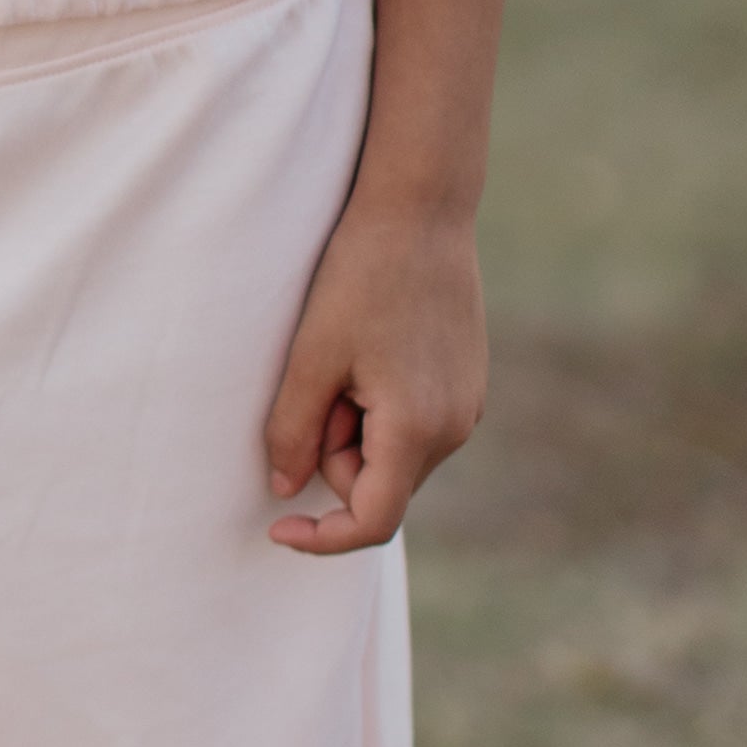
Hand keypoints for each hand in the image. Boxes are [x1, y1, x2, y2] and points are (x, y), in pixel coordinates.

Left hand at [262, 206, 487, 555]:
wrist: (421, 209)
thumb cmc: (361, 275)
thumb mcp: (310, 356)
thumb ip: (293, 432)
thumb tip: (286, 489)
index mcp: (416, 428)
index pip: (372, 521)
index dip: (322, 537)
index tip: (278, 528)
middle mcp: (454, 428)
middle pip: (379, 485)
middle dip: (336, 452)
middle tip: (321, 380)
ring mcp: (468, 407)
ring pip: (394, 455)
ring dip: (358, 427)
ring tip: (349, 357)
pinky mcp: (468, 386)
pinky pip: (414, 426)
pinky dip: (382, 409)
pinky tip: (374, 350)